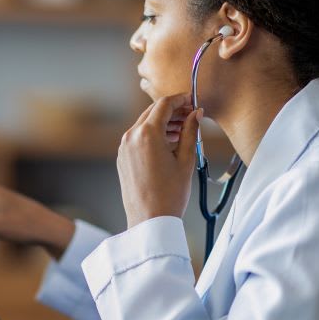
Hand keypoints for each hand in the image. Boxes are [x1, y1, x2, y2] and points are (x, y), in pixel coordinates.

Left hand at [117, 94, 201, 228]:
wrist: (149, 220)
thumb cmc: (170, 193)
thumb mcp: (186, 159)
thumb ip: (190, 132)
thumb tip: (196, 114)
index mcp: (147, 134)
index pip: (164, 104)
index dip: (180, 99)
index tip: (192, 100)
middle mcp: (131, 137)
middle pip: (152, 112)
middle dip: (172, 111)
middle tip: (191, 115)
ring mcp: (124, 147)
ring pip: (144, 124)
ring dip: (163, 122)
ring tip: (183, 129)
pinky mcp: (122, 158)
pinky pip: (138, 138)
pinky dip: (152, 135)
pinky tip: (168, 142)